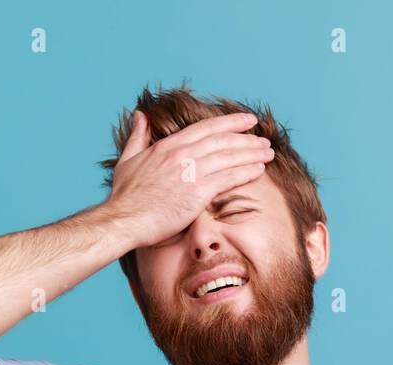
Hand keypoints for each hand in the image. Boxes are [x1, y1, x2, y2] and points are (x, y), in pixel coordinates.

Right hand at [103, 110, 274, 249]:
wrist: (124, 220)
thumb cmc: (124, 197)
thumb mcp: (127, 159)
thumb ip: (138, 136)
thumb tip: (140, 115)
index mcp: (168, 146)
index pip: (206, 128)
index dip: (230, 123)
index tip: (247, 121)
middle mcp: (182, 154)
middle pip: (223, 140)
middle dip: (247, 138)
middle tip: (264, 139)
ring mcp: (191, 172)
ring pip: (229, 156)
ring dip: (252, 153)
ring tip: (268, 153)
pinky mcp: (197, 193)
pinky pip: (228, 178)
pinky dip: (246, 172)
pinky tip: (259, 170)